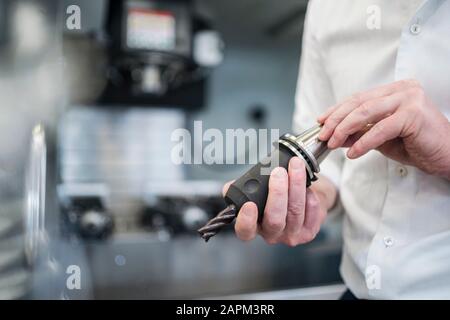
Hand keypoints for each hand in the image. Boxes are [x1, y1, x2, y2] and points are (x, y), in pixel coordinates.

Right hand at [223, 157, 336, 245]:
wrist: (306, 197)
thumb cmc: (277, 194)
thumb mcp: (256, 191)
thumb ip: (242, 189)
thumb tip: (230, 187)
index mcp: (254, 226)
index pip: (245, 231)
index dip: (246, 220)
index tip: (249, 205)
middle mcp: (271, 234)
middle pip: (274, 219)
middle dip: (277, 193)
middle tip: (278, 172)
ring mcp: (291, 234)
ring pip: (294, 212)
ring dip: (296, 186)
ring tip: (295, 167)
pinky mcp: (309, 232)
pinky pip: (311, 213)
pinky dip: (310, 197)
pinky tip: (308, 186)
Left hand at [318, 79, 449, 178]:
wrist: (448, 156)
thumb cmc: (418, 146)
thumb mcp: (382, 139)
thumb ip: (360, 133)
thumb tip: (336, 136)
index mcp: (395, 91)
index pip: (358, 98)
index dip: (336, 110)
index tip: (321, 121)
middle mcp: (402, 90)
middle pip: (358, 103)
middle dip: (336, 120)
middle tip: (323, 135)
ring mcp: (409, 99)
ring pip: (365, 112)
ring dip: (344, 129)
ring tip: (333, 142)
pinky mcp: (413, 114)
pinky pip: (380, 129)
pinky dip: (363, 142)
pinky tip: (353, 153)